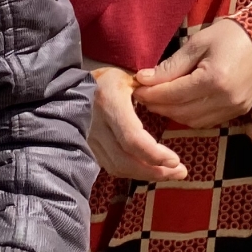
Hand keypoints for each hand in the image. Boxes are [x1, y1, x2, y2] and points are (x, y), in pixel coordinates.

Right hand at [83, 61, 186, 181]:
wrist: (71, 85)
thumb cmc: (109, 79)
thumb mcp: (130, 77)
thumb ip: (152, 91)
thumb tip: (177, 105)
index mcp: (109, 102)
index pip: (132, 139)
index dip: (154, 154)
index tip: (176, 161)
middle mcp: (95, 124)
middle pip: (125, 160)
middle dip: (154, 171)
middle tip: (180, 171)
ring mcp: (87, 139)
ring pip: (117, 167)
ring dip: (145, 174)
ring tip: (169, 172)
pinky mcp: (87, 148)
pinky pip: (110, 165)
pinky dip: (132, 170)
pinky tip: (149, 168)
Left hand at [136, 19, 251, 127]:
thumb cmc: (230, 35)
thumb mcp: (198, 43)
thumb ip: (171, 65)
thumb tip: (143, 79)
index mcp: (214, 79)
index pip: (172, 94)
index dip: (150, 94)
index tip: (136, 88)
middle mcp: (225, 98)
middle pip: (180, 111)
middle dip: (158, 105)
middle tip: (144, 94)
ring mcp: (234, 108)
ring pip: (192, 121)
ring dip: (172, 113)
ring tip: (159, 99)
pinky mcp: (239, 112)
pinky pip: (206, 121)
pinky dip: (189, 116)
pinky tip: (180, 104)